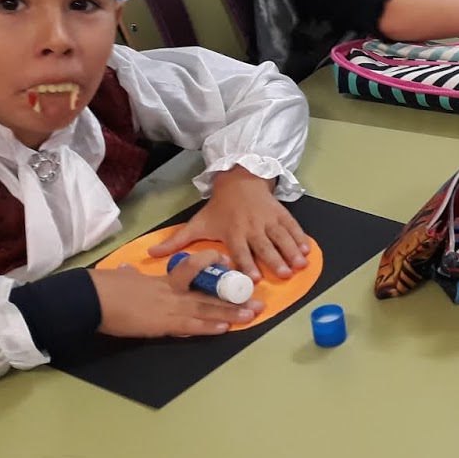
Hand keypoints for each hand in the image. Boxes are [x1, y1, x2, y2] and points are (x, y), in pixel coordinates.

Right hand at [92, 251, 260, 337]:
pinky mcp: (160, 324)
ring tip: (250, 315)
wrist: (89, 298)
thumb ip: (130, 276)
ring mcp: (168, 308)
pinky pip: (189, 325)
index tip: (224, 261)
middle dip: (234, 297)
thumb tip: (127, 272)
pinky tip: (224, 328)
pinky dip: (207, 327)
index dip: (209, 265)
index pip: (191, 270)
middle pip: (208, 292)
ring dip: (229, 314)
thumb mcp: (121, 278)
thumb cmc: (103, 287)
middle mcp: (171, 292)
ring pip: (205, 309)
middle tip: (257, 299)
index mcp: (161, 281)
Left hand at [148, 166, 308, 280]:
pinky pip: (292, 227)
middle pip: (264, 246)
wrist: (239, 180)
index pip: (240, 251)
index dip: (247, 263)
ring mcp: (268, 220)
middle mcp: (252, 227)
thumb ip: (177, 242)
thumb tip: (150, 255)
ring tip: (300, 265)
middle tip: (283, 274)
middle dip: (275, 260)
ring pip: (281, 237)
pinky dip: (300, 238)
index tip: (254, 277)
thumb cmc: (219, 208)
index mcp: (233, 232)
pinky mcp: (280, 214)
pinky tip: (308, 250)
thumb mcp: (198, 223)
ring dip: (291, 251)